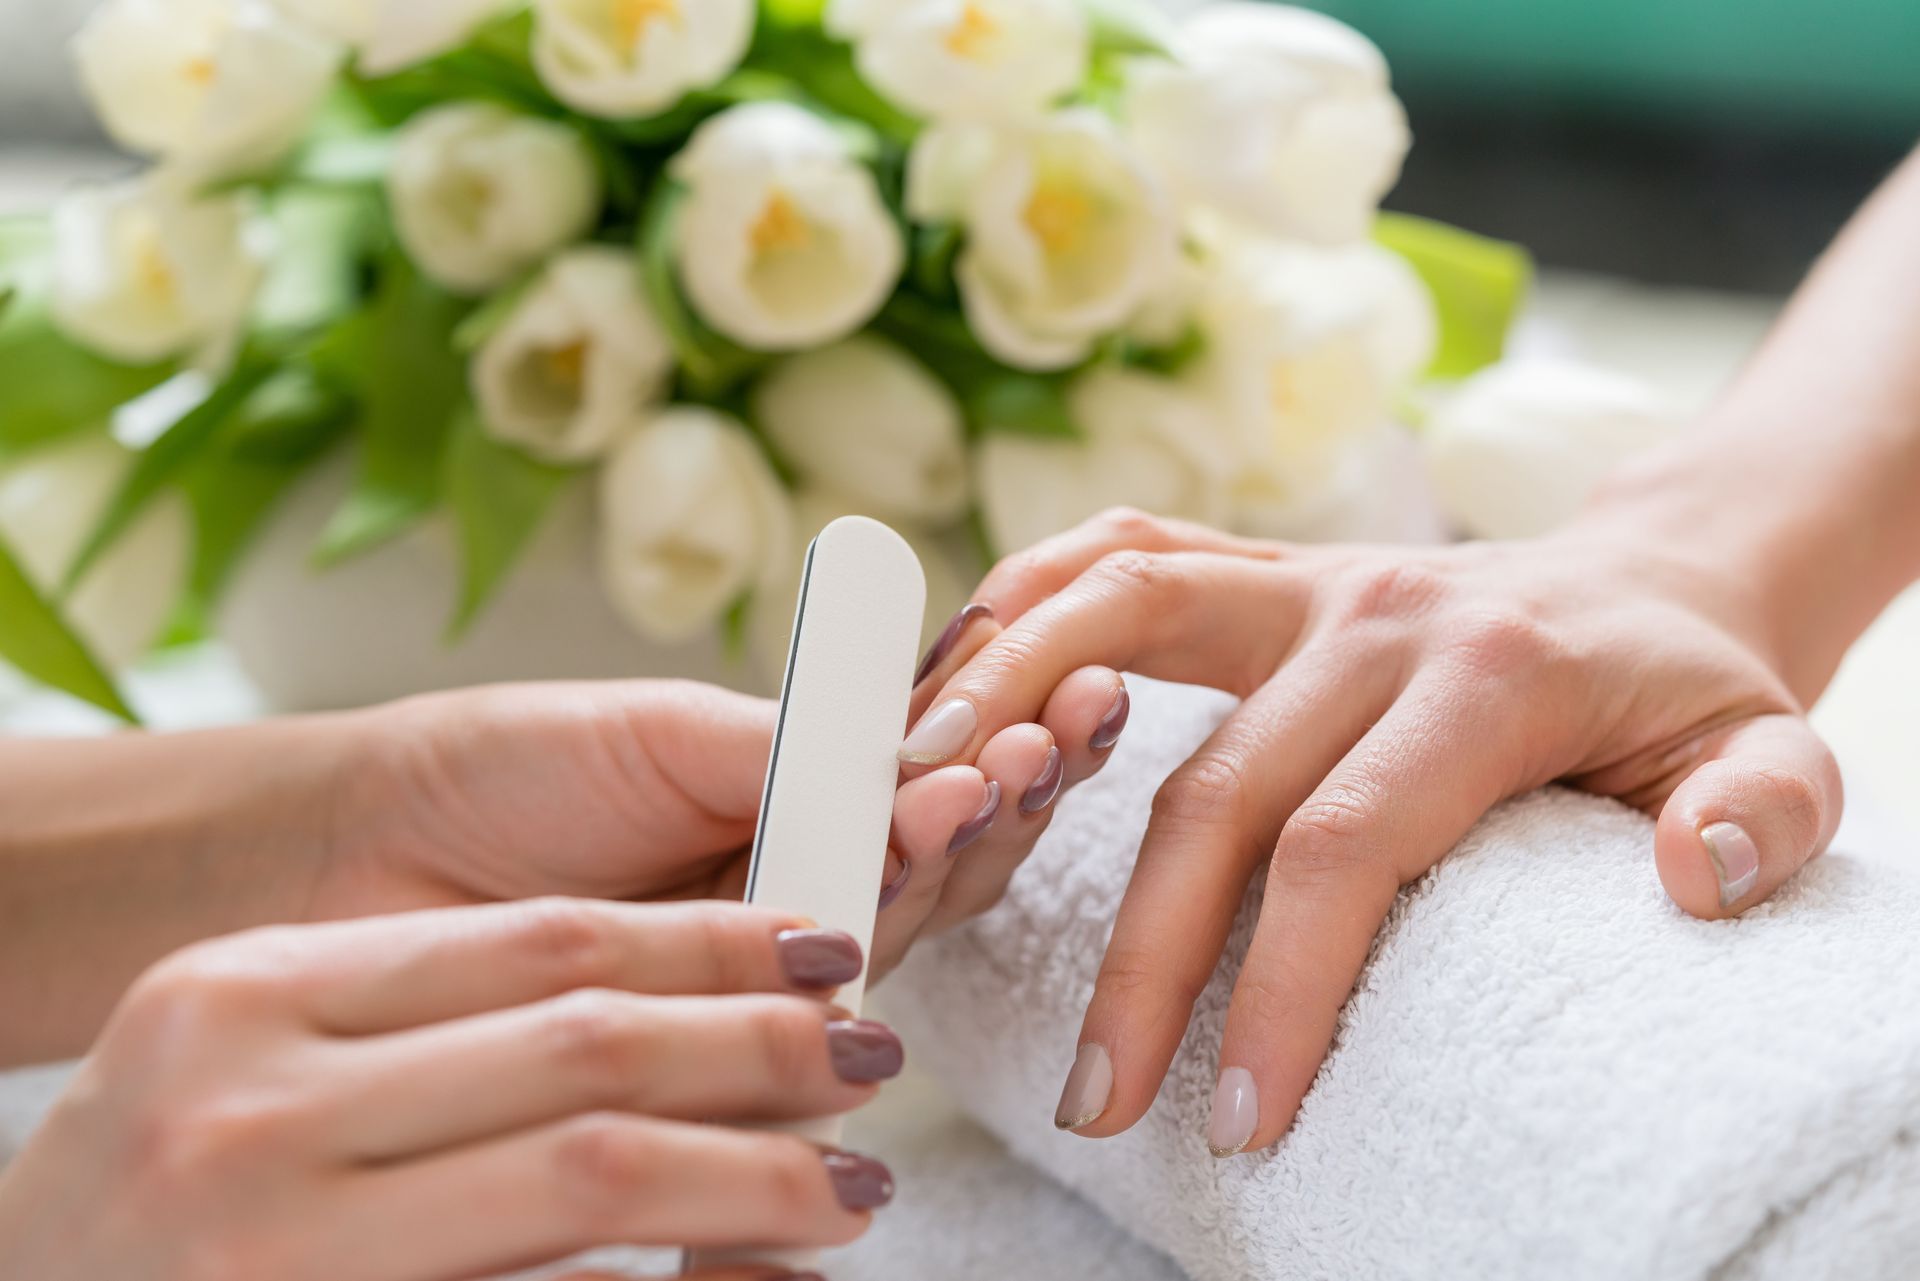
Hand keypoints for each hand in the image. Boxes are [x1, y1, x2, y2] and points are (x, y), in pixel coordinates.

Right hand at [0, 899, 900, 1278]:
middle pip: (587, 1048)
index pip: (539, 944)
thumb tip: (645, 999)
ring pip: (594, 1171)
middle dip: (760, 1047)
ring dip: (756, 1174)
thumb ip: (415, 1013)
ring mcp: (283, 1244)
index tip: (820, 944)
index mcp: (249, 995)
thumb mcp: (236, 1055)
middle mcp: (255, 1110)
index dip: (708, 940)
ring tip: (852, 1182)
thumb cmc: (145, 1194)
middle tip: (868, 1052)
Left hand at [314, 675, 1129, 981]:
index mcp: (787, 794)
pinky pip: (818, 992)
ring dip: (967, 843)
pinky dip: (878, 921)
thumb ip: (796, 750)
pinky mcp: (713, 1039)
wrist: (353, 856)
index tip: (1078, 682)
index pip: (929, 774)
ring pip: (902, 919)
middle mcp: (790, 886)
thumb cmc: (497, 767)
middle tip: (1073, 722)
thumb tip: (931, 759)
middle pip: (942, 853)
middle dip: (1014, 787)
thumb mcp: (662, 728)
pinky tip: (923, 850)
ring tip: (1009, 768)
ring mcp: (755, 966)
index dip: (1006, 733)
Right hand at [904, 508, 1842, 1154]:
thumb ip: (1765, 814)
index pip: (1345, 840)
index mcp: (1485, 672)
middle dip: (1143, 954)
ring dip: (1010, 720)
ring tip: (929, 843)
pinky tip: (955, 693)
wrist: (1646, 580)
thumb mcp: (1772, 753)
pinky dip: (1022, 611)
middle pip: (1210, 783)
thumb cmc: (1688, 694)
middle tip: (1098, 1097)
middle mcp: (1368, 610)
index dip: (1278, 984)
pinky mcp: (1253, 572)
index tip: (1241, 1118)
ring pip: (1111, 618)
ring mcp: (1298, 578)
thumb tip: (1697, 882)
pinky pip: (1113, 560)